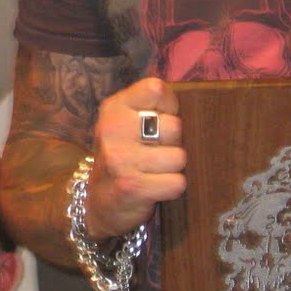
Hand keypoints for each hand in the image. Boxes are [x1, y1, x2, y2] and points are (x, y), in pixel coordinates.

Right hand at [84, 77, 185, 237]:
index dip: (168, 106)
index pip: (156, 89)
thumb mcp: (126, 123)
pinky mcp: (131, 186)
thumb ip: (152, 106)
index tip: (159, 121)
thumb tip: (190, 105)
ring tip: (154, 171)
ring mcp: (120, 158)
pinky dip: (172, 188)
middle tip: (155, 152)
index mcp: (114, 108)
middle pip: (175, 126)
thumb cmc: (124, 156)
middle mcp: (113, 129)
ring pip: (179, 157)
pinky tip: (155, 187)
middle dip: (172, 143)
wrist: (100, 202)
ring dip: (173, 168)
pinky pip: (177, 183)